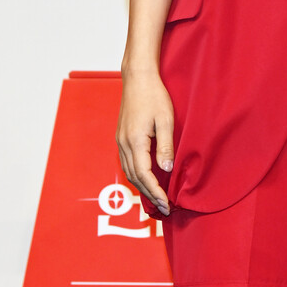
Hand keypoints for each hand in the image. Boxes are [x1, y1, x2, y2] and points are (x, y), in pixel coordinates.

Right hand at [116, 67, 173, 217]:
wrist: (137, 78)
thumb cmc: (154, 96)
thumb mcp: (166, 120)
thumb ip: (165, 145)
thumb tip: (166, 168)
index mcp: (135, 141)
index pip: (144, 175)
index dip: (155, 191)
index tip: (166, 203)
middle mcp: (124, 143)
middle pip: (134, 178)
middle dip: (149, 195)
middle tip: (164, 208)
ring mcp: (120, 141)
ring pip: (129, 172)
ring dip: (142, 187)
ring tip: (156, 198)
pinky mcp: (122, 137)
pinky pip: (127, 163)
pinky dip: (136, 176)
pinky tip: (146, 180)